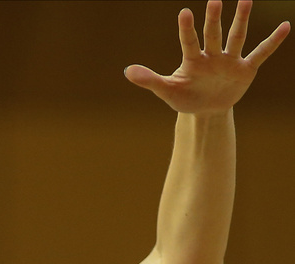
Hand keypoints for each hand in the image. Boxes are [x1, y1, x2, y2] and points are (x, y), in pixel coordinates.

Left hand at [125, 0, 289, 113]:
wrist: (205, 110)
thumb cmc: (185, 97)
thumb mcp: (166, 91)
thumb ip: (149, 79)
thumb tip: (127, 71)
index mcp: (193, 60)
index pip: (189, 42)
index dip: (187, 29)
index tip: (184, 12)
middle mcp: (212, 55)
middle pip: (213, 34)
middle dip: (214, 19)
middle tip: (215, 0)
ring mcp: (229, 60)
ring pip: (236, 37)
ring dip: (241, 20)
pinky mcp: (245, 69)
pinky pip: (260, 53)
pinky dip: (272, 42)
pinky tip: (285, 27)